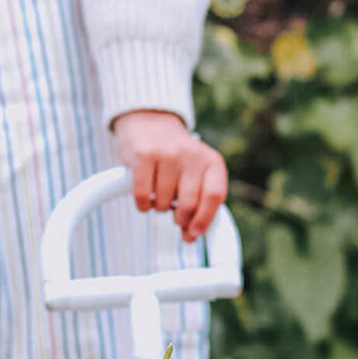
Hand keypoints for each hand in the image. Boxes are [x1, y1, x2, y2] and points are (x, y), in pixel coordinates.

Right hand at [112, 111, 227, 241]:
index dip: (204, 220)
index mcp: (212, 162)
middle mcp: (192, 154)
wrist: (150, 123)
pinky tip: (146, 198)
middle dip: (181, 219)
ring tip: (160, 196)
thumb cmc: (176, 159)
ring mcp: (167, 153)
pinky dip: (143, 205)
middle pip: (189, 204)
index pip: (214, 197)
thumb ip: (199, 203)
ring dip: (160, 208)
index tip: (194, 234)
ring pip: (164, 203)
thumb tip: (190, 236)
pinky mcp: (144, 155)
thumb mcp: (197, 175)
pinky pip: (144, 196)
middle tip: (176, 217)